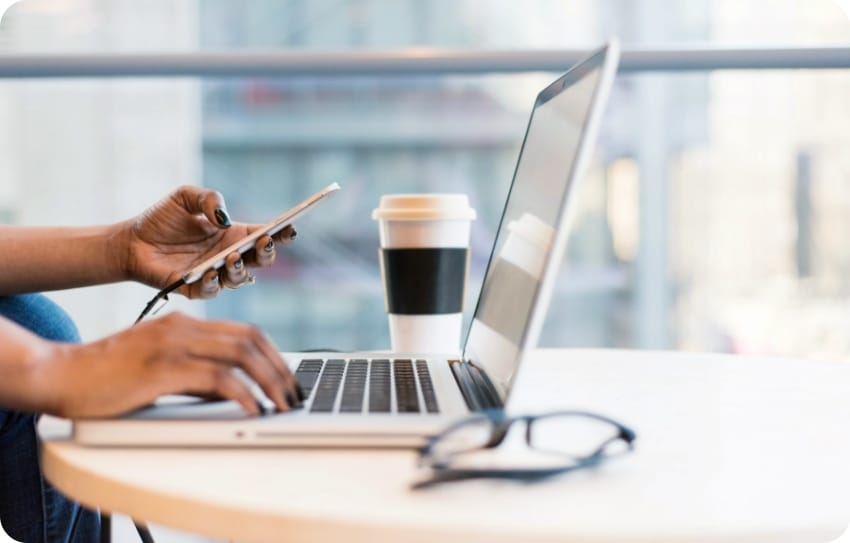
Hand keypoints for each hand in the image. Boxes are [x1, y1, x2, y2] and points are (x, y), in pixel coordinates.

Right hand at [33, 312, 301, 417]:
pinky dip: (243, 394)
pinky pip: (218, 378)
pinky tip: (253, 409)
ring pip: (241, 354)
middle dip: (280, 368)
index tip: (287, 378)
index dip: (274, 354)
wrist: (60, 374)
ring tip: (282, 405)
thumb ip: (195, 373)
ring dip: (270, 381)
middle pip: (251, 339)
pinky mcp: (163, 368)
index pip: (245, 331)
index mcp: (184, 323)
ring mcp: (173, 344)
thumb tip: (232, 392)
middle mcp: (183, 327)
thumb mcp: (159, 367)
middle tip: (294, 394)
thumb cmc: (106, 376)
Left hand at [120, 185, 296, 298]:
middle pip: (260, 260)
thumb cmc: (161, 219)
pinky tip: (210, 272)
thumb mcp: (185, 197)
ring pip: (240, 279)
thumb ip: (208, 199)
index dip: (280, 233)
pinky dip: (214, 283)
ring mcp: (214, 274)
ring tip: (232, 257)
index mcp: (232, 235)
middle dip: (267, 253)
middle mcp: (228, 256)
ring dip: (240, 269)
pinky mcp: (194, 289)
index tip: (289, 228)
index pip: (264, 235)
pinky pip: (211, 291)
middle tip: (263, 243)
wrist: (131, 241)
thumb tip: (224, 218)